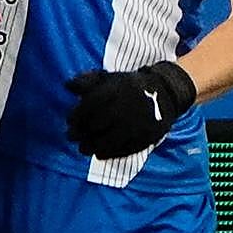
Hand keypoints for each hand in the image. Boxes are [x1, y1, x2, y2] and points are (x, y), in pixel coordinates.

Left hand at [65, 61, 196, 158]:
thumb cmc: (129, 85)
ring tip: (83, 149)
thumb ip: (87, 81)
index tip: (69, 121)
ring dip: (92, 147)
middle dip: (80, 133)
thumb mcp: (109, 77)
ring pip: (109, 141)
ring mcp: (135, 126)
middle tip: (71, 137)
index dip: (76, 116)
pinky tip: (100, 155)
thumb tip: (67, 85)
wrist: (165, 93)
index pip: (88, 107)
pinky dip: (110, 154)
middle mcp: (124, 110)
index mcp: (114, 92)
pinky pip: (125, 150)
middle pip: (96, 126)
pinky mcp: (145, 138)